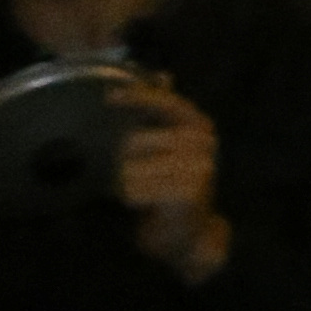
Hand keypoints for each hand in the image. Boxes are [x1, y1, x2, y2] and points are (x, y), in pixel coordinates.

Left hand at [113, 79, 231, 285]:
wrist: (190, 235)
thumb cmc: (174, 186)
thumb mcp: (170, 146)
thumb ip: (163, 112)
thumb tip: (165, 74)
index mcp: (199, 126)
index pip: (164, 103)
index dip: (136, 98)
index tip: (109, 98)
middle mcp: (201, 143)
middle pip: (133, 141)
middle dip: (126, 160)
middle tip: (141, 177)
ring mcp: (196, 168)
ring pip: (129, 169)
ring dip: (126, 184)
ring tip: (145, 194)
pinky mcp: (185, 193)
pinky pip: (133, 191)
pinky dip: (131, 201)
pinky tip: (147, 208)